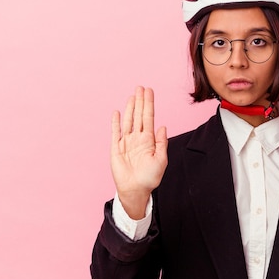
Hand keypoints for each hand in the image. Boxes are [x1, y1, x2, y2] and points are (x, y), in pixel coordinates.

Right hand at [111, 86, 167, 218]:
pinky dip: (115, 123)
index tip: (149, 91)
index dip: (149, 104)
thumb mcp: (161, 160)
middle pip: (138, 116)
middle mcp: (138, 139)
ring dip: (130, 108)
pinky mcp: (116, 149)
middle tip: (140, 87)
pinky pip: (115, 133)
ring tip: (132, 96)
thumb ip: (162, 143)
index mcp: (149, 140)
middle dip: (140, 102)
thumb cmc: (150, 177)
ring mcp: (126, 142)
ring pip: (128, 121)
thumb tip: (163, 126)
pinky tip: (117, 112)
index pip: (149, 118)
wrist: (136, 190)